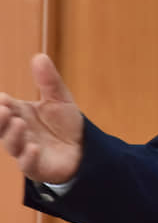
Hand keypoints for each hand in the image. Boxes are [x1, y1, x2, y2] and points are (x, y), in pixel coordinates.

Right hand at [0, 54, 82, 183]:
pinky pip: (29, 164)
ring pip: (12, 144)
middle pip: (2, 126)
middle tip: (2, 109)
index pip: (4, 106)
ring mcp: (25, 150)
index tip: (2, 98)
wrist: (84, 149)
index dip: (1, 103)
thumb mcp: (60, 99)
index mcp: (20, 114)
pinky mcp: (37, 166)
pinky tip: (33, 149)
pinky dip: (28, 158)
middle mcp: (18, 132)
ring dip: (13, 135)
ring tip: (19, 123)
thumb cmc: (65, 124)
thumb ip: (49, 81)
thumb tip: (39, 56)